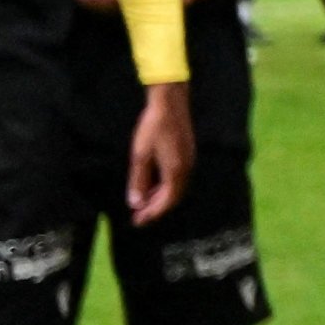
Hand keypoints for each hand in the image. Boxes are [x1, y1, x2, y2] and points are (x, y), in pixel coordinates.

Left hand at [127, 85, 194, 224]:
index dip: (151, 214)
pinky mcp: (187, 153)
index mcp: (175, 172)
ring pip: (176, 188)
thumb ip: (139, 181)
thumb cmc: (152, 128)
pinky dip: (166, 186)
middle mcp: (186, 169)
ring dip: (161, 197)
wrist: (170, 103)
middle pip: (173, 197)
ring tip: (144, 202)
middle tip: (139, 216)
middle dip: (156, 208)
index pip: (165, 202)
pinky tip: (154, 184)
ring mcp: (189, 160)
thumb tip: (136, 203)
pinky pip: (178, 178)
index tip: (137, 221)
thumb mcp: (140, 155)